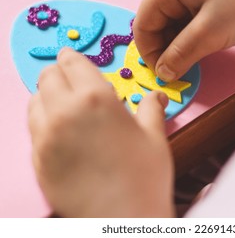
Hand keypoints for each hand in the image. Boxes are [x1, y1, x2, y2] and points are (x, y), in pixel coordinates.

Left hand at [28, 48, 173, 216]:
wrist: (124, 220)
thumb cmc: (145, 177)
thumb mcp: (155, 136)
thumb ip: (152, 108)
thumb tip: (157, 95)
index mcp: (95, 99)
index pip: (72, 63)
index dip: (72, 57)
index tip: (72, 57)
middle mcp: (64, 112)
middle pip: (47, 77)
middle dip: (60, 73)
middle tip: (73, 81)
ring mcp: (45, 138)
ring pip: (35, 101)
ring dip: (48, 96)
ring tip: (67, 106)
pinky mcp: (37, 161)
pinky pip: (33, 130)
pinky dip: (43, 122)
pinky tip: (62, 133)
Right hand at [133, 0, 234, 81]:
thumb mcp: (208, 32)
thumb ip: (180, 55)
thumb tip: (163, 74)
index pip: (143, 23)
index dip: (148, 51)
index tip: (161, 73)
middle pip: (155, 27)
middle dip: (162, 52)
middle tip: (174, 73)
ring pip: (171, 31)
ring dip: (176, 51)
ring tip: (186, 67)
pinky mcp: (205, 10)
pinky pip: (186, 31)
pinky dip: (188, 46)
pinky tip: (195, 58)